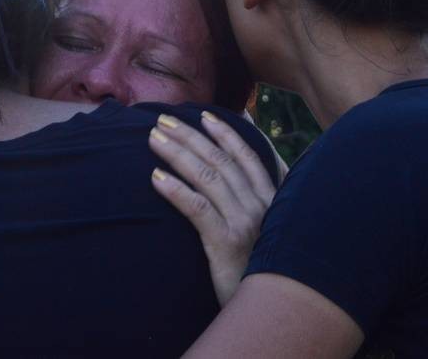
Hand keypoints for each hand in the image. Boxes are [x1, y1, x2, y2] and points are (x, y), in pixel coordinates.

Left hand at [149, 112, 277, 305]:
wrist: (274, 312)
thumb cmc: (267, 272)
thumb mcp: (272, 233)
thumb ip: (263, 204)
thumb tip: (251, 178)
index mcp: (274, 199)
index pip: (247, 155)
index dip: (225, 132)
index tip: (203, 115)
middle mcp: (262, 205)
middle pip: (221, 159)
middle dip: (191, 136)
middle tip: (163, 120)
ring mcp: (245, 222)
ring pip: (207, 176)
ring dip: (177, 153)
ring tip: (154, 140)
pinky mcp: (227, 243)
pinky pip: (197, 208)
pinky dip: (176, 189)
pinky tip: (155, 178)